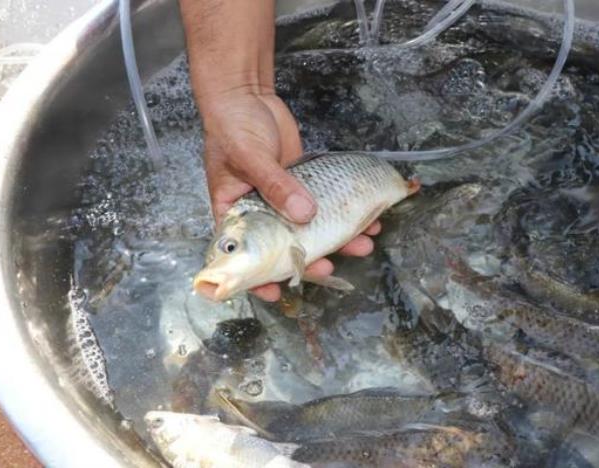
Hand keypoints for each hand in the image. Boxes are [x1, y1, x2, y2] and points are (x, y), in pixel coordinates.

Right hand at [201, 90, 380, 301]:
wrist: (246, 97)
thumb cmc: (231, 127)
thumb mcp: (249, 158)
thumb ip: (276, 186)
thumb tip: (305, 214)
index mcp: (234, 214)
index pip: (244, 255)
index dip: (258, 278)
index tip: (276, 293)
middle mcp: (260, 213)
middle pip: (285, 245)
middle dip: (310, 258)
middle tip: (330, 268)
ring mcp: (283, 199)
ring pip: (311, 227)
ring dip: (337, 238)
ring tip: (363, 245)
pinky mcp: (303, 184)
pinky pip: (326, 203)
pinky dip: (344, 212)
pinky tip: (367, 220)